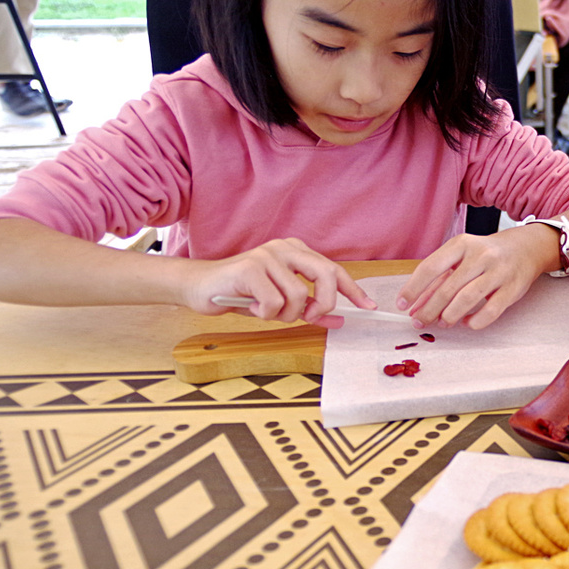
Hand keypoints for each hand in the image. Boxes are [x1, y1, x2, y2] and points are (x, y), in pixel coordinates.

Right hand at [185, 237, 374, 325]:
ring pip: (298, 296)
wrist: (199, 286)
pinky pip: (274, 302)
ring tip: (266, 311)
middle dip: (323, 303)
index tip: (368, 307)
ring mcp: (267, 255)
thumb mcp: (280, 303)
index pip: (333, 270)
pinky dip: (265, 313)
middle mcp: (285, 248)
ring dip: (284, 314)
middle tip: (309, 317)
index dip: (353, 290)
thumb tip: (338, 321)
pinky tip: (250, 307)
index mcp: (296, 251)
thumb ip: (308, 310)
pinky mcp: (249, 267)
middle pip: (325, 275)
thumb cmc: (241, 294)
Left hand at [395, 224, 555, 329]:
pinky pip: (491, 310)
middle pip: (448, 287)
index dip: (414, 288)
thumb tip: (415, 306)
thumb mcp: (462, 257)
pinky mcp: (513, 288)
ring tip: (443, 323)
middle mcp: (480, 255)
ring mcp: (498, 271)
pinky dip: (476, 321)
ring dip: (450, 315)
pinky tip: (468, 323)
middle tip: (419, 322)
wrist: (526, 248)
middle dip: (429, 309)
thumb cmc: (486, 254)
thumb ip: (440, 279)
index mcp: (461, 244)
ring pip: (468, 298)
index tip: (403, 304)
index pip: (431, 267)